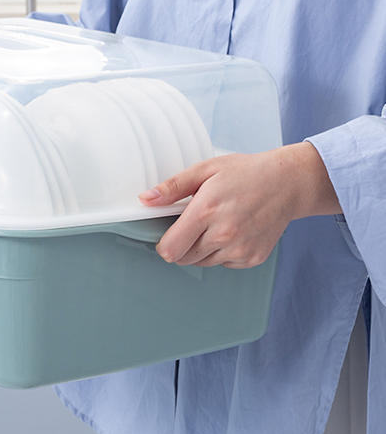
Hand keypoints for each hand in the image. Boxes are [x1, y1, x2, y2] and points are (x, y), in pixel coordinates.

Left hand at [138, 142, 341, 268]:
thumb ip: (173, 187)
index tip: (167, 233)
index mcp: (206, 212)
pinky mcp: (252, 258)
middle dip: (182, 244)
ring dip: (202, 248)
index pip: (170, 249)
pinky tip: (233, 230)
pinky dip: (223, 252)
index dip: (163, 244)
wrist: (288, 183)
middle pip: (183, 258)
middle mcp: (223, 235)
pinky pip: (224, 263)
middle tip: (196, 223)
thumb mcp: (205, 170)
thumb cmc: (246, 173)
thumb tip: (146, 200)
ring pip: (203, 262)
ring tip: (217, 223)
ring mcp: (240, 249)